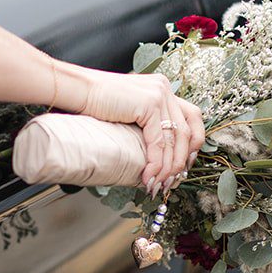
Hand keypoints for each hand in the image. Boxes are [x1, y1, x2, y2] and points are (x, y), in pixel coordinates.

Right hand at [79, 71, 205, 193]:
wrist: (78, 91)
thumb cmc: (95, 103)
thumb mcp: (129, 111)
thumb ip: (146, 122)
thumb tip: (156, 152)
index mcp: (162, 88)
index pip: (192, 117)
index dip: (194, 143)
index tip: (185, 164)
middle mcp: (164, 88)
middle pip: (188, 130)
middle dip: (182, 161)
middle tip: (173, 180)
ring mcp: (158, 94)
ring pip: (175, 139)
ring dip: (168, 167)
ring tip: (158, 184)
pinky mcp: (149, 104)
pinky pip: (159, 141)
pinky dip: (156, 163)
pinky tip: (148, 175)